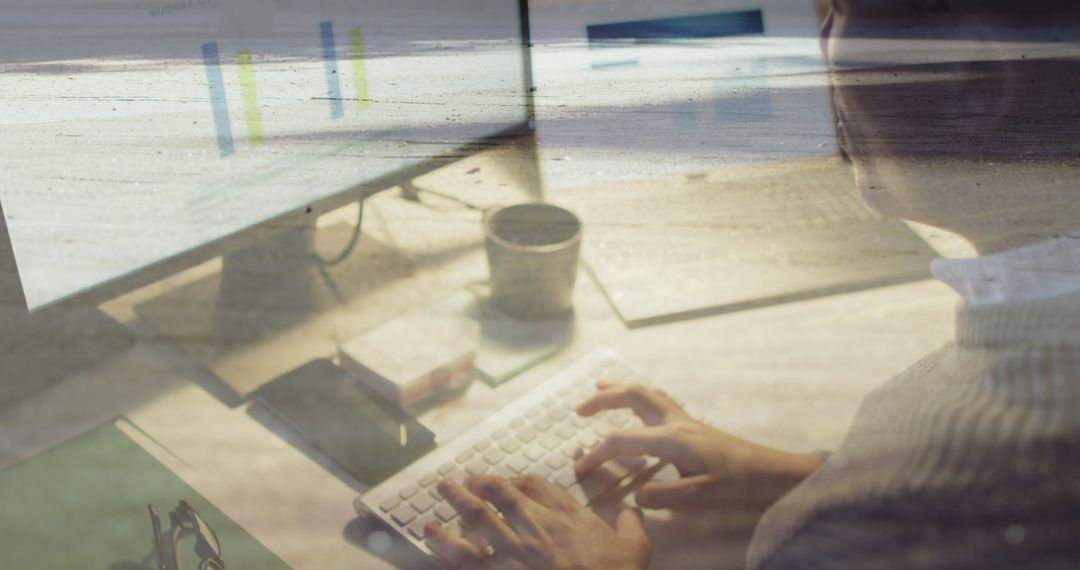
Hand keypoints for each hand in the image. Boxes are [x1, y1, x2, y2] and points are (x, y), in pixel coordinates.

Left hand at [425, 475, 649, 569]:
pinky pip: (466, 556)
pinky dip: (445, 543)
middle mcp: (536, 527)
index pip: (538, 486)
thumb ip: (631, 525)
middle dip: (481, 484)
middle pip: (501, 495)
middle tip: (464, 479)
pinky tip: (429, 533)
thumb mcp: (635, 549)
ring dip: (457, 502)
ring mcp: (514, 552)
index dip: (519, 481)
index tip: (509, 481)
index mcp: (566, 517)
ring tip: (441, 490)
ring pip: (478, 519)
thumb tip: (633, 511)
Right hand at [574, 382, 818, 512]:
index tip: (579, 469)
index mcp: (672, 438)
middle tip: (579, 410)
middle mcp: (676, 422)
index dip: (596, 454)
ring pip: (648, 393)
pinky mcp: (695, 426)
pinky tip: (637, 408)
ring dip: (620, 390)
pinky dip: (639, 399)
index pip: (622, 440)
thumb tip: (636, 494)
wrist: (774, 474)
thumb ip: (663, 496)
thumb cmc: (739, 486)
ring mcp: (687, 420)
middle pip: (633, 395)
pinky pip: (659, 401)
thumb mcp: (700, 497)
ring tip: (599, 390)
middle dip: (603, 399)